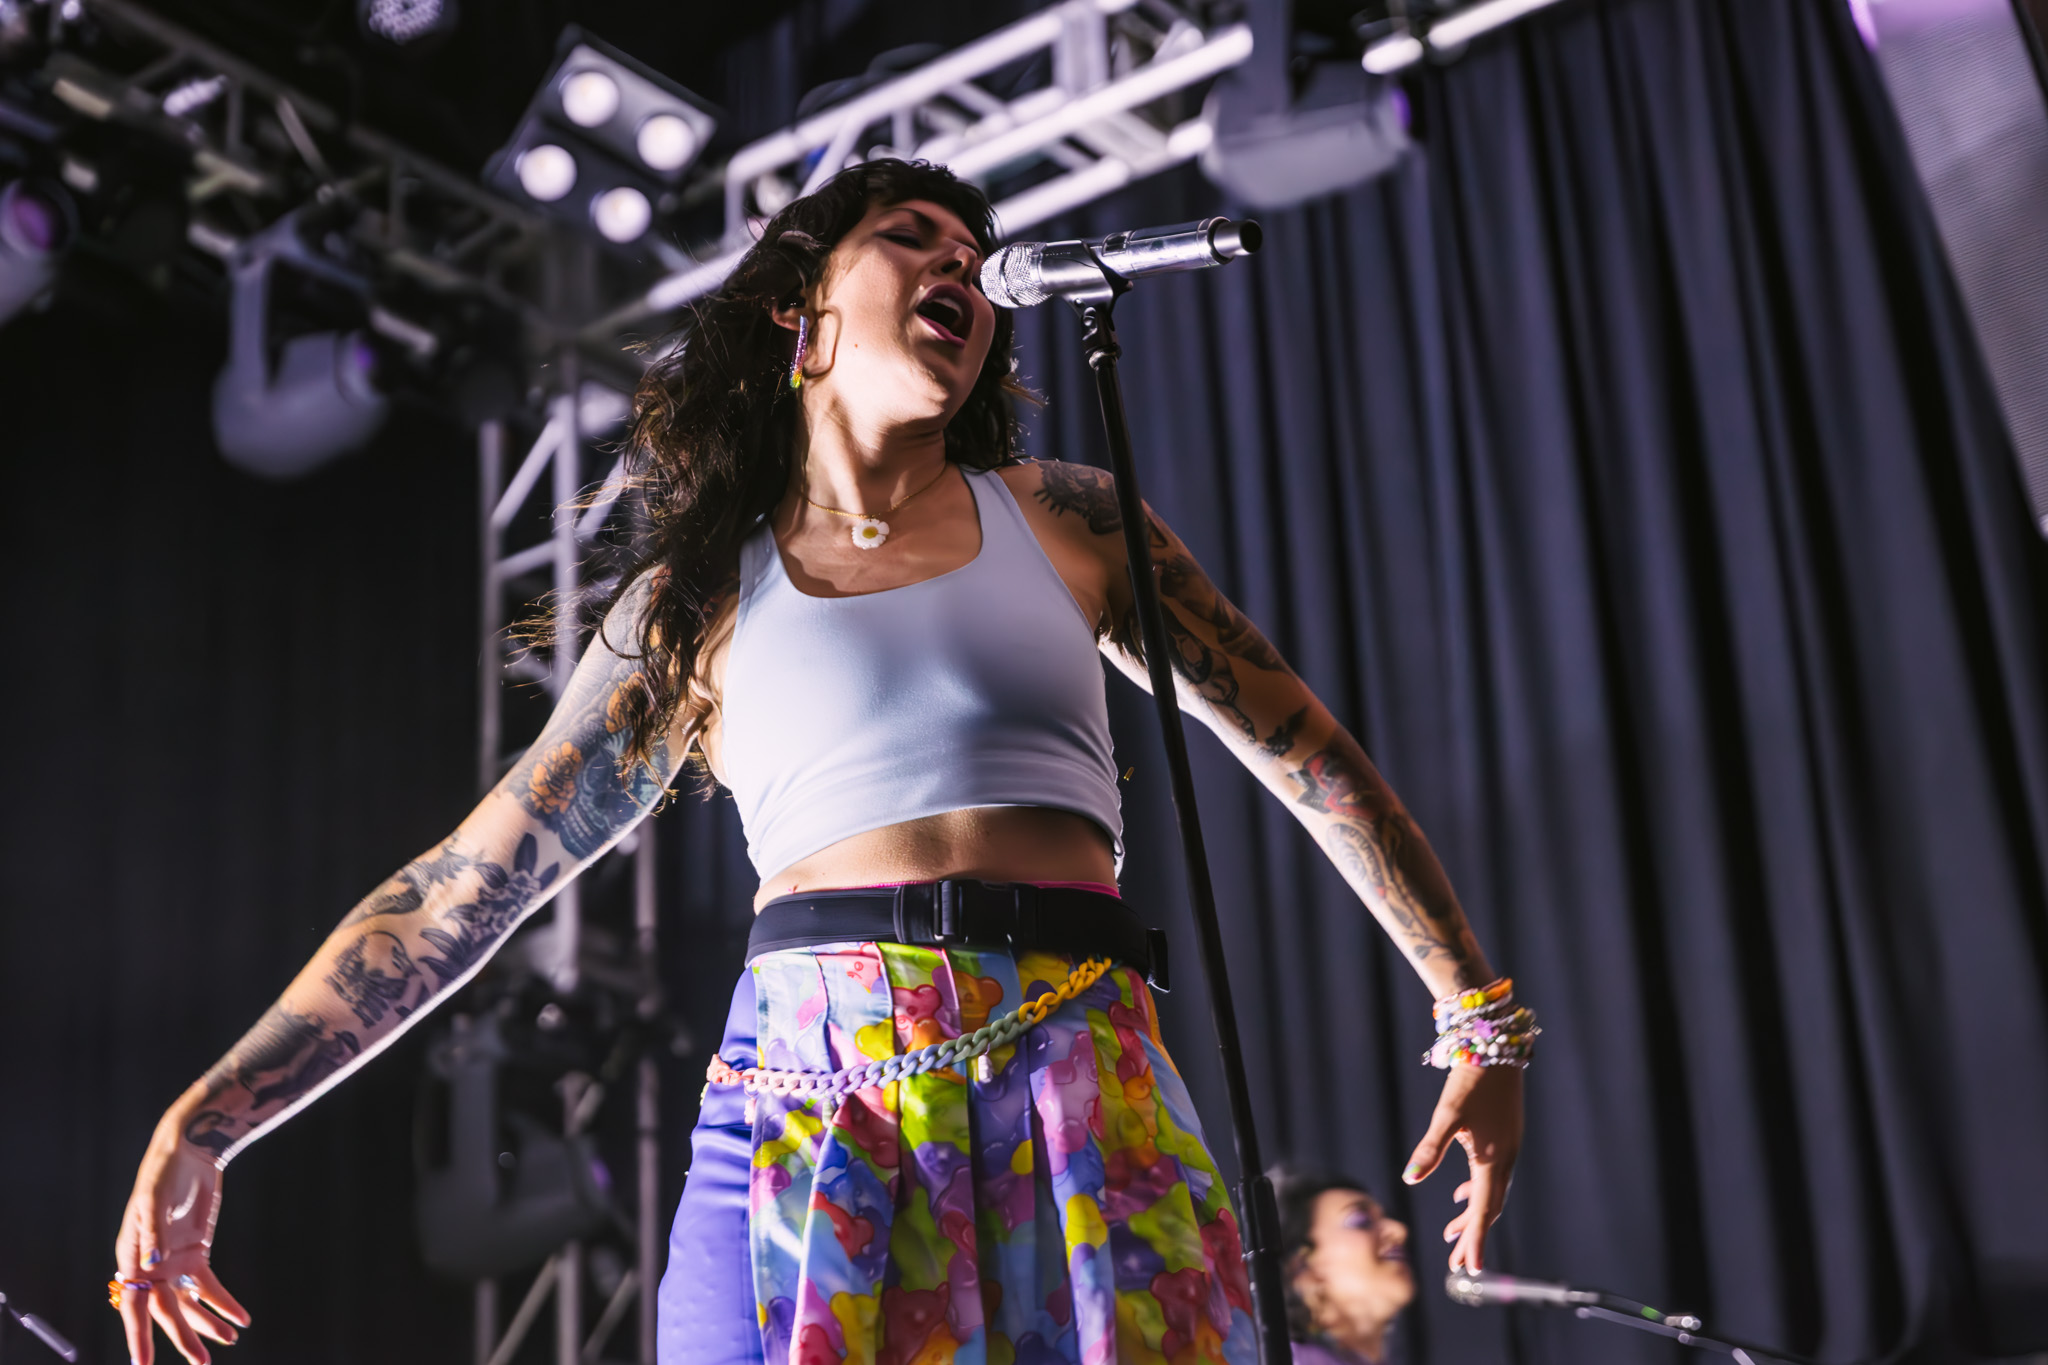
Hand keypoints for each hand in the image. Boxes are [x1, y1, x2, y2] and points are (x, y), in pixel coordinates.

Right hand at [114, 1120, 249, 1364]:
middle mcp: (150, 1265)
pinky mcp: (196, 1253)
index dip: (138, 1335)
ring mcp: (174, 1261)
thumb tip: (152, 1263)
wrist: (190, 1150)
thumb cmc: (163, 1171)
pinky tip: (240, 1318)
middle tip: (201, 1363)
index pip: (132, 1304)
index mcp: (131, 1257)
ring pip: (189, 1304)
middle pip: (166, 1311)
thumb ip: (152, 1232)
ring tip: (228, 1342)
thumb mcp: (154, 1198)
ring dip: (207, 1324)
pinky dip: (223, 1302)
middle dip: (183, 1338)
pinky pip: (208, 1286)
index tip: (142, 1363)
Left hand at [1401, 1063, 1522, 1271]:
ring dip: (1472, 1215)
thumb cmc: (1472, 1079)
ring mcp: (1506, 1148)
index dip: (1475, 1240)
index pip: (1482, 1210)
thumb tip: (1410, 1178)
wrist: (1496, 1045)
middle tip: (1458, 1263)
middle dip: (1472, 1236)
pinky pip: (1490, 1175)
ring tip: (1451, 1234)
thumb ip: (1429, 1148)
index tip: (1469, 1267)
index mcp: (1492, 1159)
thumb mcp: (1447, 1114)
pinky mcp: (1502, 1137)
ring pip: (1489, 1192)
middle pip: (1488, 1208)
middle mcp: (1504, 1158)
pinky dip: (1475, 1191)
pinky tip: (1459, 1194)